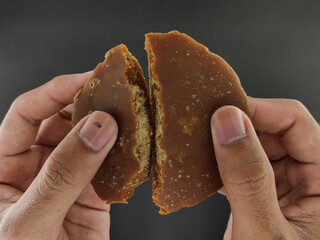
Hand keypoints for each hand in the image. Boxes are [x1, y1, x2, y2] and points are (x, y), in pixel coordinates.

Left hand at [0, 73, 117, 239]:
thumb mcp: (29, 221)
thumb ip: (63, 174)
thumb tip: (97, 128)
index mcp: (4, 166)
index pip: (27, 113)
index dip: (56, 92)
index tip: (88, 79)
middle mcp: (37, 167)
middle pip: (63, 121)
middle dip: (89, 105)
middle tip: (117, 93)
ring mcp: (68, 180)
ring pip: (91, 142)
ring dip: (111, 129)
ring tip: (132, 116)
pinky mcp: (93, 196)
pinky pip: (111, 168)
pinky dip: (126, 157)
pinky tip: (137, 148)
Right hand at [211, 97, 319, 238]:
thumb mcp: (263, 232)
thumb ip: (247, 176)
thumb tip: (228, 123)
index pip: (296, 124)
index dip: (258, 111)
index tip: (221, 110)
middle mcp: (313, 182)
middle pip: (274, 133)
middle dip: (238, 128)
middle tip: (203, 126)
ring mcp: (288, 190)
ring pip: (256, 149)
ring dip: (227, 147)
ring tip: (200, 146)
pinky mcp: (266, 199)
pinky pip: (244, 170)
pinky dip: (223, 167)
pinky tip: (205, 170)